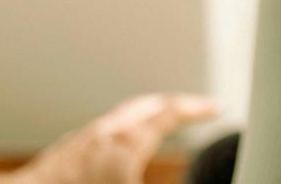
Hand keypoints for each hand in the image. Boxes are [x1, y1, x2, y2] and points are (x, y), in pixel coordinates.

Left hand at [13, 93, 218, 183]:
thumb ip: (167, 183)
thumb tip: (199, 181)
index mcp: (128, 143)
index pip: (172, 113)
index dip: (198, 109)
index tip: (216, 108)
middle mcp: (106, 134)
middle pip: (148, 106)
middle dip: (175, 105)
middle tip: (194, 109)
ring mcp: (83, 141)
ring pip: (123, 117)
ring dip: (147, 116)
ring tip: (160, 124)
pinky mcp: (65, 155)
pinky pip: (103, 132)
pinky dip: (123, 132)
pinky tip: (118, 149)